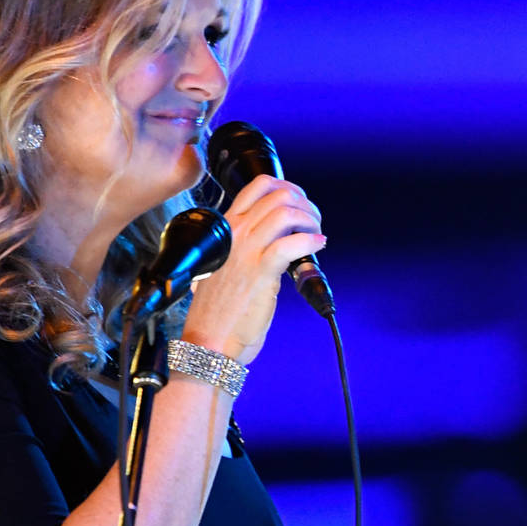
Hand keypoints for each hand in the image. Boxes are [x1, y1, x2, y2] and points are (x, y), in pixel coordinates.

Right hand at [181, 174, 324, 364]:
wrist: (209, 339)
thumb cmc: (219, 309)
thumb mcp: (227, 265)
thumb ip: (244, 248)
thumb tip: (277, 239)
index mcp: (225, 228)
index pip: (259, 186)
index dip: (289, 188)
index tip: (302, 204)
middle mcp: (233, 232)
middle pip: (278, 194)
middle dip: (305, 204)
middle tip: (314, 223)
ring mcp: (245, 250)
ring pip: (286, 212)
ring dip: (310, 219)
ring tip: (316, 236)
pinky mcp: (259, 271)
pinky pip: (292, 243)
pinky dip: (311, 241)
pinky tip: (318, 247)